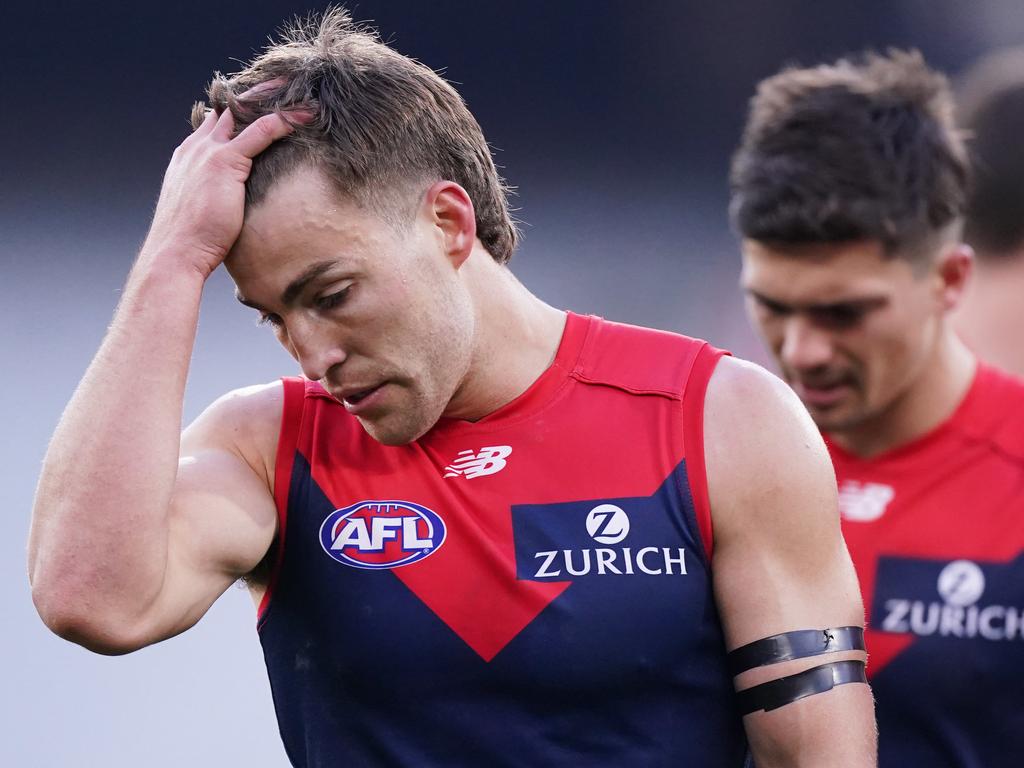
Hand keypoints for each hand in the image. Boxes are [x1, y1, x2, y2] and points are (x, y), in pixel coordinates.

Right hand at [143, 106, 298, 277]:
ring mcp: (209, 153)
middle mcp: (196, 149)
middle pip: (228, 110)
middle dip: (255, 96)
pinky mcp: (225, 162)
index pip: (215, 124)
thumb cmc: (190, 244)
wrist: (175, 254)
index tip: (259, 106)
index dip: (238, 113)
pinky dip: (284, 121)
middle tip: (282, 85)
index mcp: (188, 158)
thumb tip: (231, 211)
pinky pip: (260, 132)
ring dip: (273, 100)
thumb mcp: (201, 213)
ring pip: (245, 113)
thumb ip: (214, 200)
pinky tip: (305, 115)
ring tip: (300, 91)